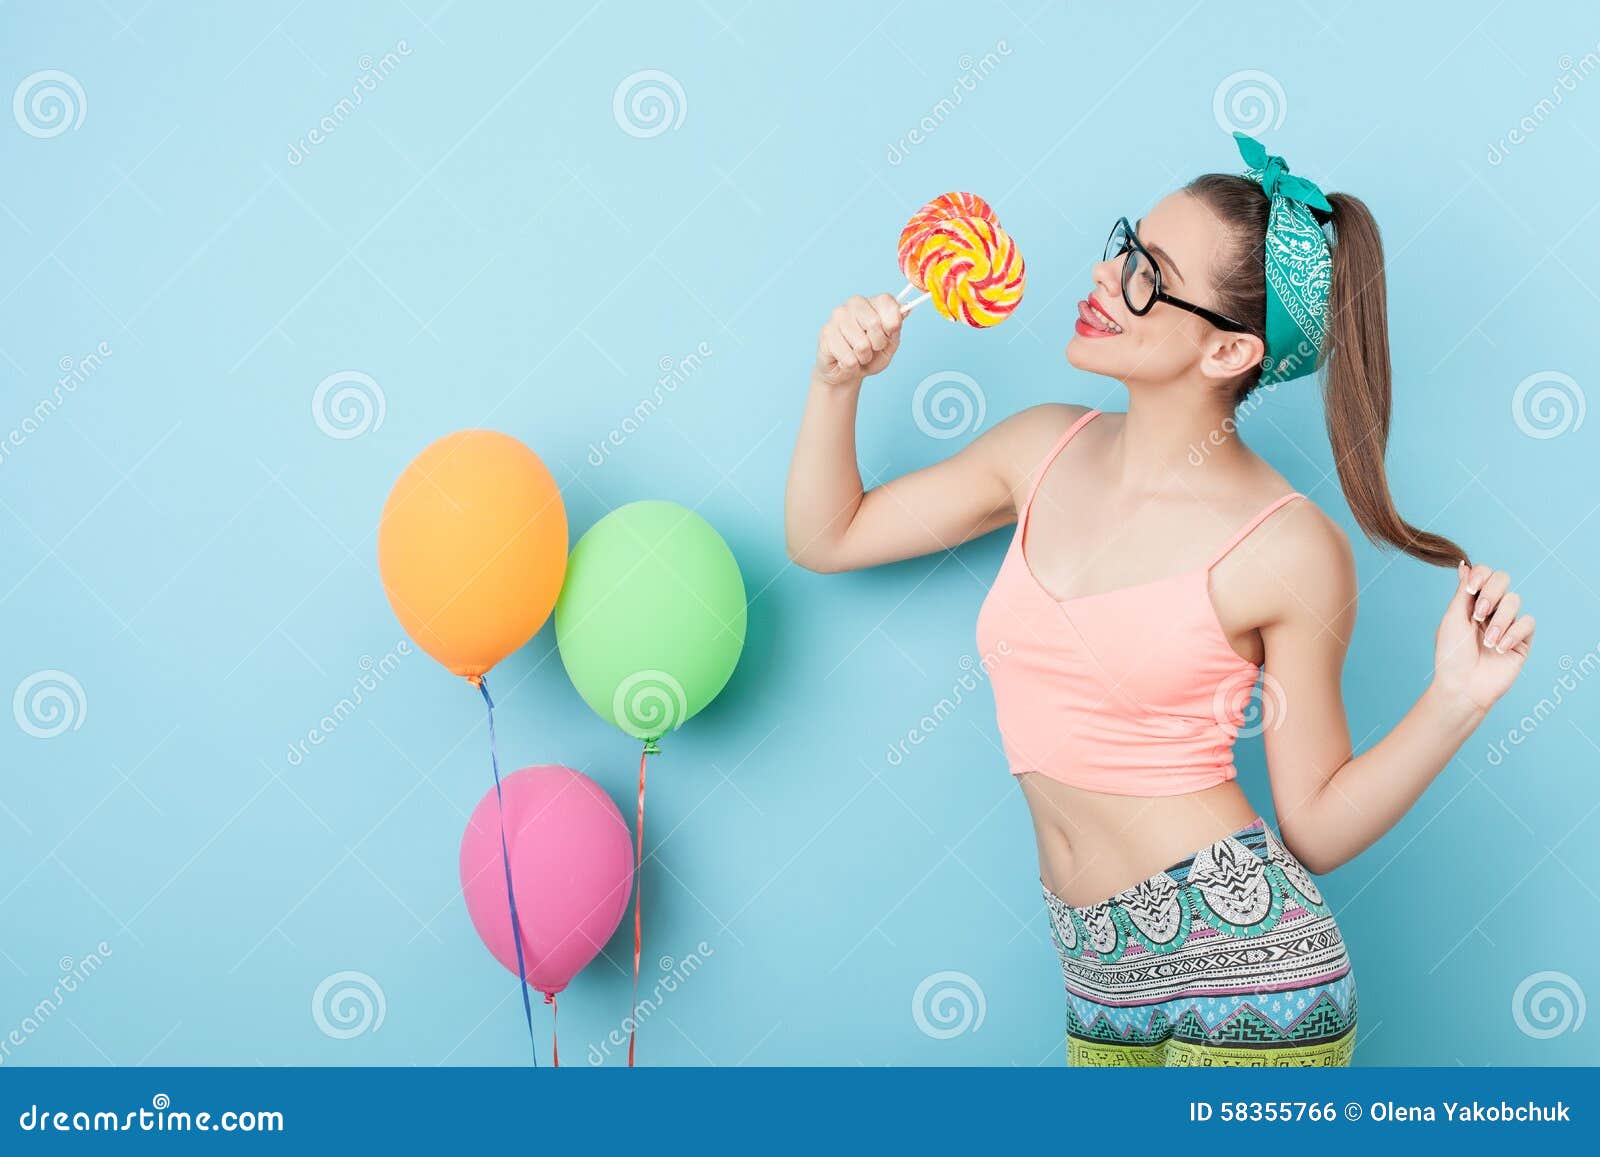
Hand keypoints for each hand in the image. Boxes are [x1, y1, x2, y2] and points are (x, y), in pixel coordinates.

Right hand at [814, 294, 902, 387]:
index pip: (888, 302)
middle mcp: (853, 304)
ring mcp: (837, 318)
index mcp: (872, 302)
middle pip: (874, 323)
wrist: (848, 373)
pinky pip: (848, 358)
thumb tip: (907, 308)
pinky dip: (852, 366)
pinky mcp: (825, 335)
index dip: (892, 324)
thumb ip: (897, 327)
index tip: (889, 334)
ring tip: (858, 355)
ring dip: (864, 357)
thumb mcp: (890, 343)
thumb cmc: (871, 355)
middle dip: (878, 344)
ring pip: (861, 345)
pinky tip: (846, 360)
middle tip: (872, 348)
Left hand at [1432, 561, 1534, 710]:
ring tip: (1487, 642)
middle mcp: (1491, 609)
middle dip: (1491, 593)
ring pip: (1515, 601)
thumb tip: (1464, 565)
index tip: (1470, 590)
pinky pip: (1528, 623)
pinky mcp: (1522, 640)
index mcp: (1472, 602)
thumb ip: (1463, 592)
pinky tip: (1499, 648)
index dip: (1481, 575)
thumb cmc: (1452, 655)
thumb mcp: (1453, 619)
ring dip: (1499, 621)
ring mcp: (1507, 624)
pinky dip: (1512, 634)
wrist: (1463, 686)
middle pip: (1503, 580)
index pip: (1485, 574)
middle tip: (1478, 615)